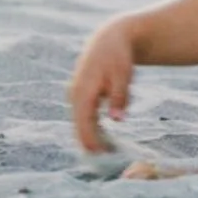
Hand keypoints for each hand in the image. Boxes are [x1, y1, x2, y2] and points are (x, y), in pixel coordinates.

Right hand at [68, 18, 137, 151]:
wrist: (109, 38)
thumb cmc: (118, 56)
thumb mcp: (122, 75)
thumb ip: (119, 98)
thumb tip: (117, 121)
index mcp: (83, 91)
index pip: (83, 122)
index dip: (90, 139)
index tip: (99, 155)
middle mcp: (75, 94)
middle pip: (80, 124)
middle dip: (90, 142)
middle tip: (104, 159)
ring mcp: (76, 94)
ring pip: (82, 120)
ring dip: (91, 135)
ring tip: (105, 152)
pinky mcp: (82, 94)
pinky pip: (85, 114)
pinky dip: (92, 125)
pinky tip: (102, 136)